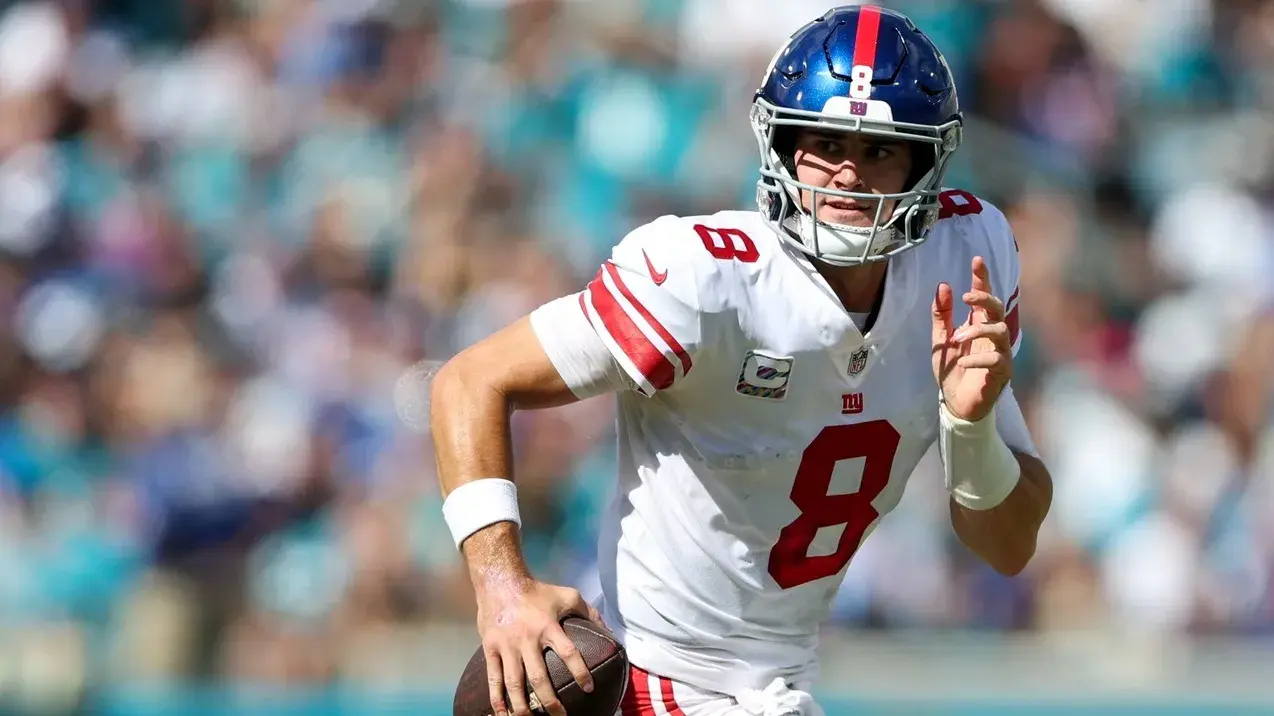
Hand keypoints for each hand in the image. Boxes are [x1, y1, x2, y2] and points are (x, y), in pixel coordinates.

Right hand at [477, 577, 602, 715]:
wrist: (500, 581)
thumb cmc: (537, 591)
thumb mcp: (567, 595)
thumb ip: (588, 612)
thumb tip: (609, 631)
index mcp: (548, 627)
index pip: (568, 653)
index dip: (580, 672)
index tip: (588, 689)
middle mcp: (527, 639)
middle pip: (539, 677)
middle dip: (549, 701)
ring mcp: (507, 646)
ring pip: (514, 683)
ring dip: (522, 706)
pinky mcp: (490, 649)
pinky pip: (493, 678)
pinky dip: (497, 699)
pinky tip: (503, 714)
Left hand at [931, 256, 1011, 421]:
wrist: (956, 402)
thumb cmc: (952, 369)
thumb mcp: (940, 339)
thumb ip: (941, 315)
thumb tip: (943, 285)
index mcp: (978, 324)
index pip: (983, 296)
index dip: (982, 278)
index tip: (976, 260)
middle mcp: (992, 335)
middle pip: (998, 308)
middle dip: (984, 299)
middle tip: (966, 297)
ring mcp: (1000, 352)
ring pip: (1000, 331)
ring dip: (978, 331)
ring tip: (957, 339)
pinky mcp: (1002, 372)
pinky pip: (997, 360)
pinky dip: (978, 359)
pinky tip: (963, 362)